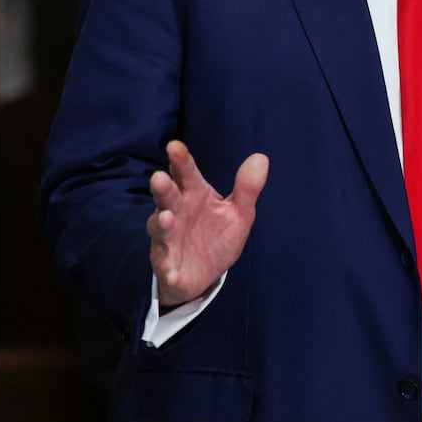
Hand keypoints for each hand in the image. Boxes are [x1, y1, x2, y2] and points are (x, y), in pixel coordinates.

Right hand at [146, 140, 268, 307]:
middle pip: (167, 197)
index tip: (175, 146)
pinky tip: (171, 274)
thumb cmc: (217, 235)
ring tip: (167, 218)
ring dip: (162, 223)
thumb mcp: (239, 212)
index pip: (186, 173)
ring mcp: (168, 240)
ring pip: (160, 229)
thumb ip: (247, 187)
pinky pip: (165, 268)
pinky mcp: (168, 266)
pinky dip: (167, 270)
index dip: (181, 161)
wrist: (206, 274)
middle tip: (159, 177)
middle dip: (163, 188)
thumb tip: (261, 158)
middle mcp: (176, 213)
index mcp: (193, 194)